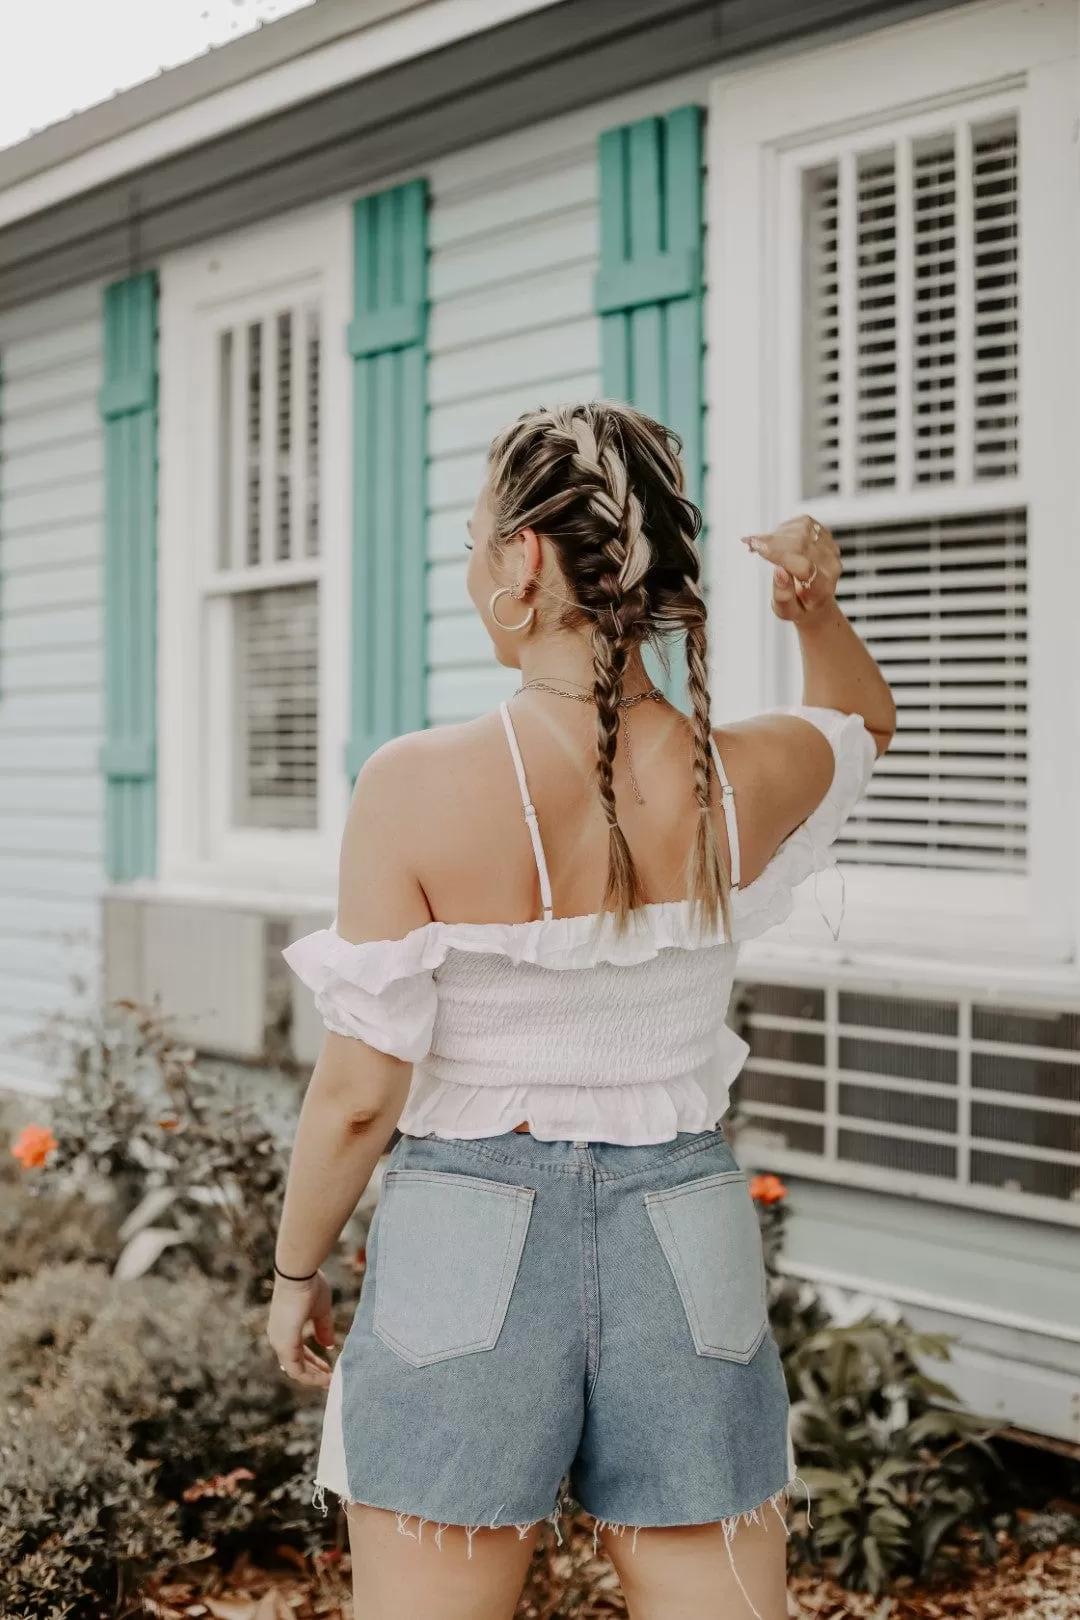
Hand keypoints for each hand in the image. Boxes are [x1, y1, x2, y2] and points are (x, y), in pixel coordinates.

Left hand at [267, 1269, 334, 1388]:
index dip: (313, 1362)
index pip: (298, 1352)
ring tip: (330, 1380)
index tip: (328, 1366)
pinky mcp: (284, 1344)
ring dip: (314, 1376)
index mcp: (285, 1329)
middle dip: (314, 1371)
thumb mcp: (320, 1311)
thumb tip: (328, 1346)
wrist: (299, 1274)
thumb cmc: (309, 1286)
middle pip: (296, 1364)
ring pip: (296, 1369)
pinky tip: (325, 1376)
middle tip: (330, 1376)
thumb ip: (323, 1329)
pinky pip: (296, 1370)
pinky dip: (311, 1376)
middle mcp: (278, 1338)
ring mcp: (279, 1342)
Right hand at [742, 515, 841, 621]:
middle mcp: (830, 566)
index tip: (757, 548)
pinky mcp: (825, 535)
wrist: (816, 598)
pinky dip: (785, 528)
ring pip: (802, 530)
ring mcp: (830, 549)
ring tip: (762, 544)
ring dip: (777, 534)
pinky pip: (803, 524)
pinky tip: (776, 539)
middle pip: (802, 544)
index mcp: (821, 588)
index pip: (804, 567)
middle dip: (772, 541)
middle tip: (752, 542)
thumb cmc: (800, 605)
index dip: (778, 555)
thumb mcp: (786, 611)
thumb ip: (783, 596)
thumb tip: (779, 571)